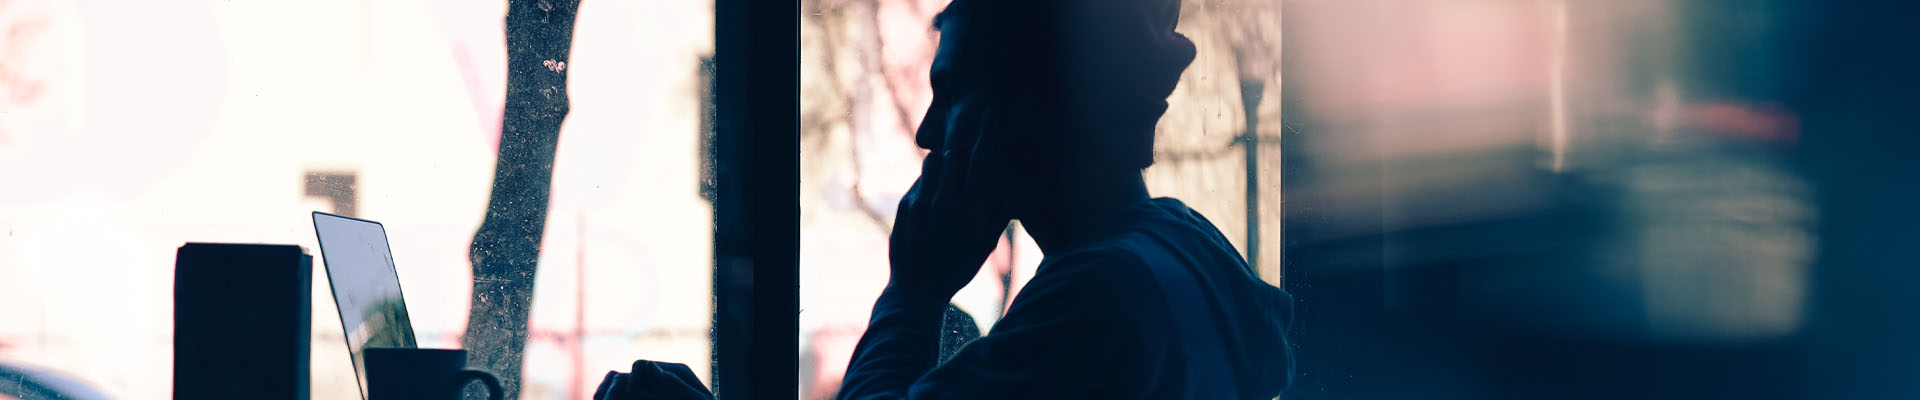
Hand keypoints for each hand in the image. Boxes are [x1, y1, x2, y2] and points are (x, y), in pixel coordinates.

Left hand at [886, 108, 1010, 303]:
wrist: (917, 289)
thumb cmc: (958, 268)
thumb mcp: (985, 244)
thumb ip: (997, 213)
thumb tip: (1011, 189)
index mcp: (971, 209)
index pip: (982, 160)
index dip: (988, 132)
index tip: (991, 112)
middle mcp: (945, 200)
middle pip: (955, 153)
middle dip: (963, 147)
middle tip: (968, 145)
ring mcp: (922, 201)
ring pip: (934, 162)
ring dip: (944, 164)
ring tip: (950, 181)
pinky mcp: (905, 205)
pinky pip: (920, 181)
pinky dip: (930, 183)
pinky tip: (933, 205)